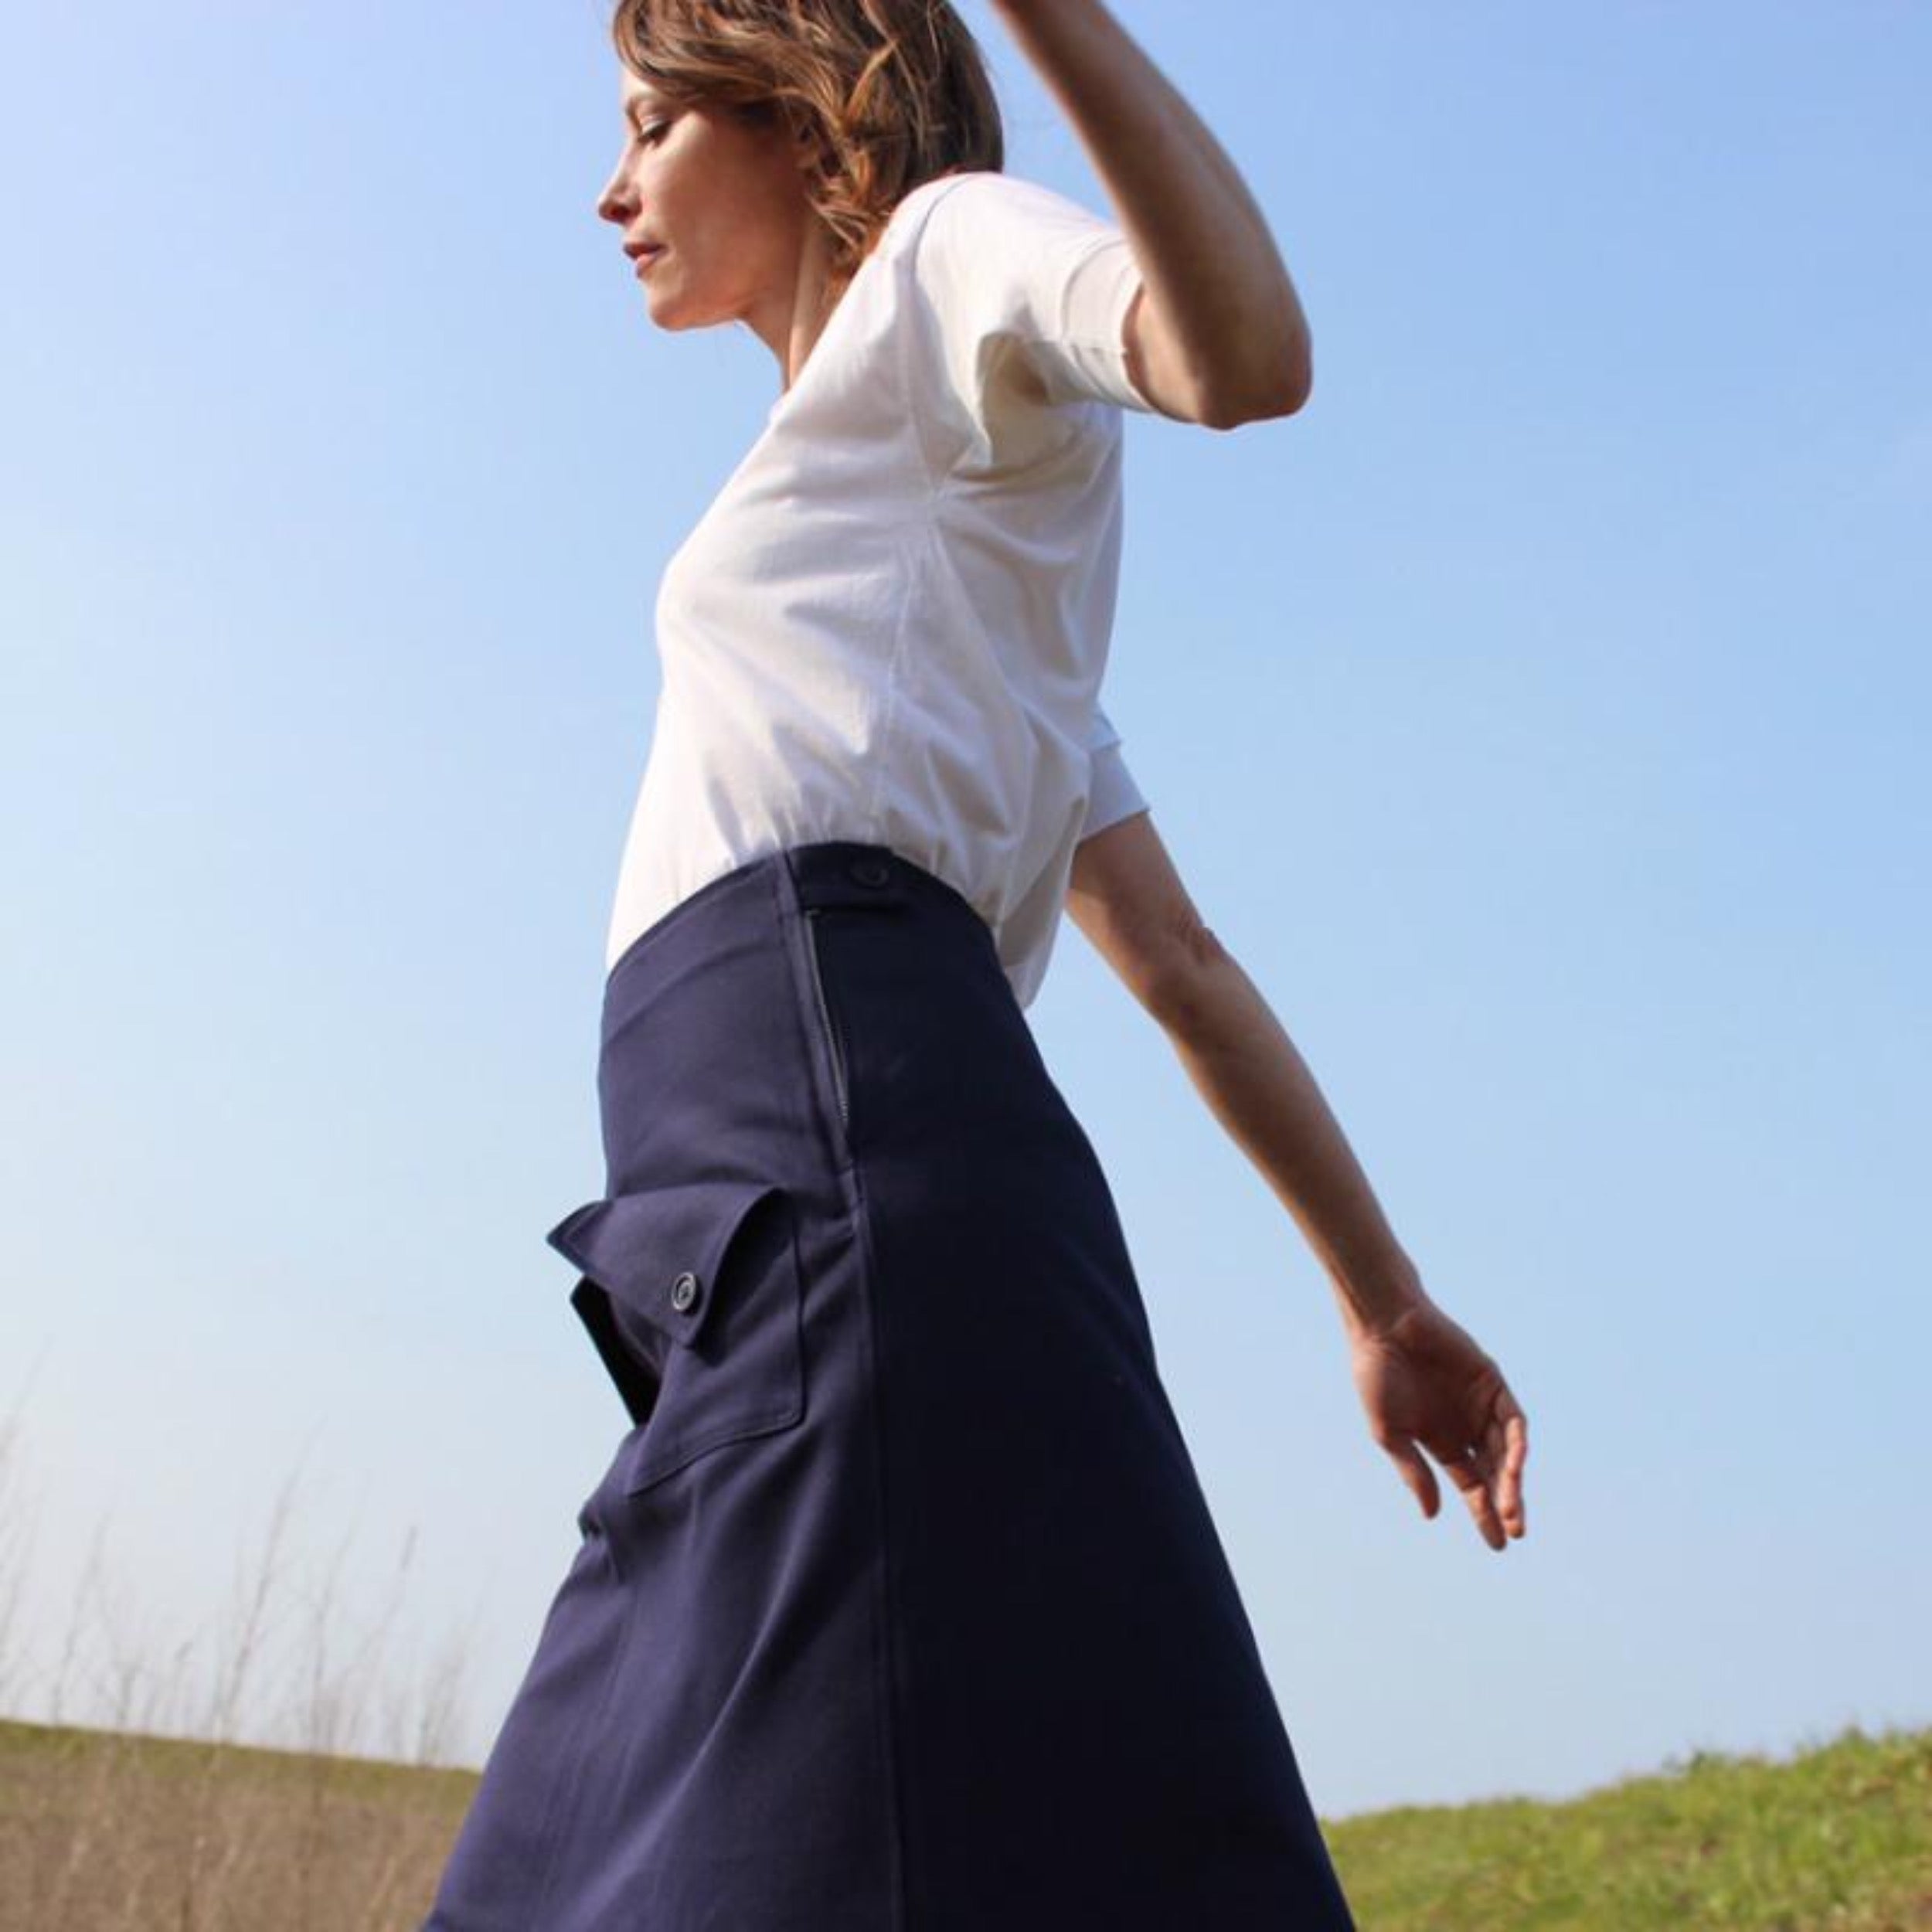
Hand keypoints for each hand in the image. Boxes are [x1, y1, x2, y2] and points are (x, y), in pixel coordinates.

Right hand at [1347, 1298, 1528, 1550]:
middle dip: (1505, 1503)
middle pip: (1495, 1474)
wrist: (1383, 1326)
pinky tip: (1514, 1467)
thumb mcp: (1390, 1433)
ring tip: (1511, 1508)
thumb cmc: (1377, 1375)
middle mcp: (1466, 1427)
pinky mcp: (1491, 1382)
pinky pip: (1512, 1419)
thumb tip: (1433, 1515)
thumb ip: (1413, 1471)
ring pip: (1507, 1451)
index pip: (1471, 1486)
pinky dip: (1516, 1443)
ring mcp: (1481, 1404)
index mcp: (1442, 1441)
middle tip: (1513, 1531)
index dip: (1484, 1515)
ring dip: (1512, 1480)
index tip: (1498, 1545)